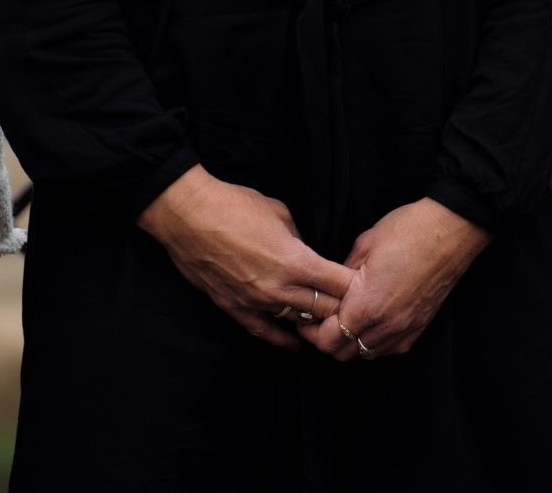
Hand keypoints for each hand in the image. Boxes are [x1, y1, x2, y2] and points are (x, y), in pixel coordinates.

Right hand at [139, 166, 354, 351]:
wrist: (188, 214)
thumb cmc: (234, 205)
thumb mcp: (280, 212)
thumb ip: (298, 238)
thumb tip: (305, 250)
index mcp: (296, 260)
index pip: (338, 284)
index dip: (354, 286)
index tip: (363, 286)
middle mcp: (280, 287)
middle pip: (323, 309)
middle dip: (340, 307)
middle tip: (350, 306)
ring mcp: (256, 301)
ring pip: (297, 323)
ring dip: (313, 321)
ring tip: (326, 322)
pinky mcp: (234, 307)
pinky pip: (263, 331)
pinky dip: (281, 340)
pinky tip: (295, 346)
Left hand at [317, 198, 489, 360]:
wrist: (449, 232)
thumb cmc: (407, 232)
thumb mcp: (363, 246)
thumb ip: (341, 274)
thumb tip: (331, 287)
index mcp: (365, 306)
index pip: (326, 340)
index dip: (310, 331)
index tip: (306, 316)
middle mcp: (385, 326)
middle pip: (343, 354)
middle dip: (326, 339)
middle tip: (320, 319)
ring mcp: (404, 330)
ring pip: (365, 354)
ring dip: (350, 342)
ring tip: (345, 320)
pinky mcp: (418, 327)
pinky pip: (389, 349)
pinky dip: (374, 342)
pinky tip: (371, 322)